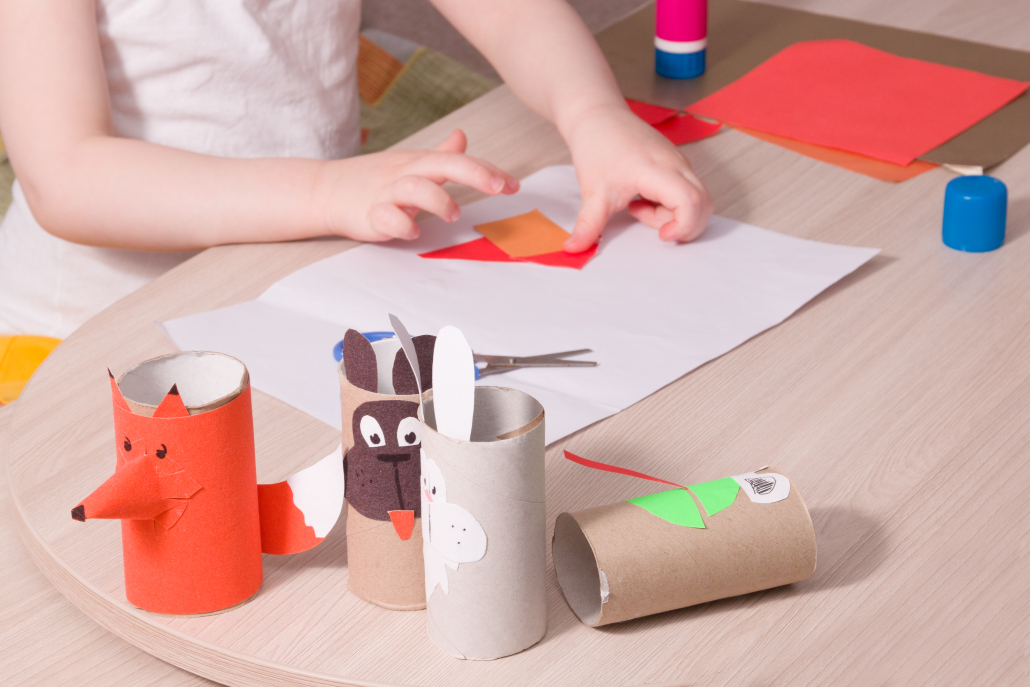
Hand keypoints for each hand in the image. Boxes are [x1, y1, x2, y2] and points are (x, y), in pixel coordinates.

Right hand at [318, 129, 518, 241]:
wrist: (326, 190)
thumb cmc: (374, 179)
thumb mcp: (410, 162)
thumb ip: (441, 155)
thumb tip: (463, 137)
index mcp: (420, 162)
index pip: (460, 161)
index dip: (488, 171)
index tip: (514, 185)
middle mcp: (406, 174)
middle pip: (443, 165)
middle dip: (474, 173)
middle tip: (499, 187)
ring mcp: (387, 193)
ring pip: (416, 188)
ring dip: (438, 200)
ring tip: (454, 214)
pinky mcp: (369, 214)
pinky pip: (386, 218)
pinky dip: (401, 224)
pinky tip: (413, 231)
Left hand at [562, 105, 712, 252]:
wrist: (597, 115)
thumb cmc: (597, 147)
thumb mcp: (592, 192)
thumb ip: (588, 225)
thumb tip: (574, 249)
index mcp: (658, 170)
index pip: (692, 203)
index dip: (684, 226)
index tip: (662, 236)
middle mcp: (676, 165)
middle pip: (704, 203)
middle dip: (684, 226)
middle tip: (655, 230)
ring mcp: (679, 162)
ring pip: (696, 198)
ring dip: (673, 215)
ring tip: (639, 208)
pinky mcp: (675, 163)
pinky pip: (686, 190)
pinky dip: (670, 205)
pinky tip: (642, 199)